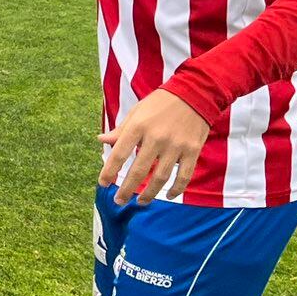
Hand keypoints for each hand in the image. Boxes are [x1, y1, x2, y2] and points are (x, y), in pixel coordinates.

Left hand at [99, 89, 210, 206]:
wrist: (195, 93)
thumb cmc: (160, 103)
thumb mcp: (136, 112)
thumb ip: (120, 130)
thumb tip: (101, 141)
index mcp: (138, 126)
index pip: (120, 154)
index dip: (109, 171)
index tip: (103, 184)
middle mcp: (156, 137)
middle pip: (139, 170)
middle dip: (127, 189)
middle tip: (118, 201)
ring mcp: (176, 145)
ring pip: (160, 177)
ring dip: (149, 193)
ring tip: (140, 202)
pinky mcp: (193, 150)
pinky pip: (183, 175)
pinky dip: (176, 189)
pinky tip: (169, 195)